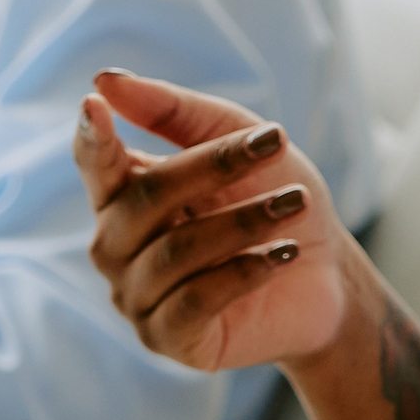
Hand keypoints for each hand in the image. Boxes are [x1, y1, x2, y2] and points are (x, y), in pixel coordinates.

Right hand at [76, 72, 354, 373]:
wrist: (326, 275)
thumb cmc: (272, 195)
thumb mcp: (234, 137)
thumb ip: (173, 111)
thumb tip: (105, 81)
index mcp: (124, 194)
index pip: (95, 164)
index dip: (93, 137)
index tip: (96, 104)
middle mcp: (116, 247)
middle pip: (145, 200)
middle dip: (212, 168)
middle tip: (276, 144)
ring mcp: (136, 297)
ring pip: (176, 251)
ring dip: (244, 221)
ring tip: (296, 203)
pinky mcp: (168, 339)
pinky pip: (196, 300)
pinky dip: (244, 270)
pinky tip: (284, 253)